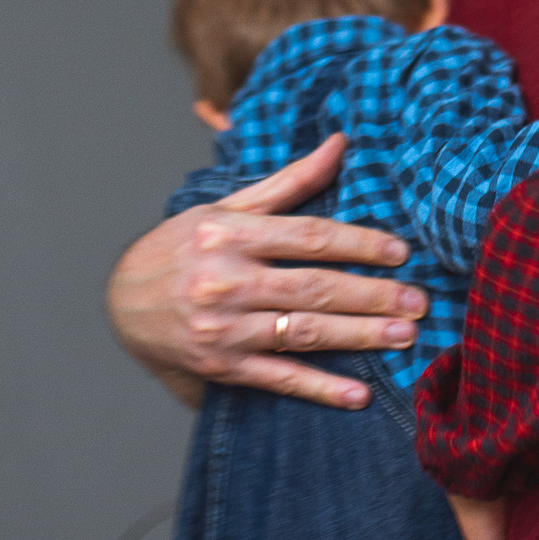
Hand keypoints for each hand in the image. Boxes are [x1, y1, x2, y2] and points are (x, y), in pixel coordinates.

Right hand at [106, 134, 424, 409]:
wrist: (120, 303)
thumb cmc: (179, 249)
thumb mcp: (226, 208)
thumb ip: (288, 183)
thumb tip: (340, 144)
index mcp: (230, 234)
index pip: (309, 237)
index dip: (359, 244)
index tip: (400, 253)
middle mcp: (226, 280)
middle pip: (313, 287)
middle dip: (371, 295)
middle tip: (418, 301)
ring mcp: (223, 327)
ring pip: (303, 331)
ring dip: (359, 336)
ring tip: (404, 336)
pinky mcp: (220, 367)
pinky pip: (279, 378)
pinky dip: (319, 388)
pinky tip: (358, 395)